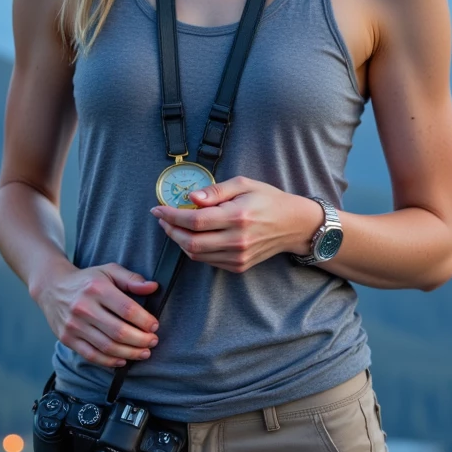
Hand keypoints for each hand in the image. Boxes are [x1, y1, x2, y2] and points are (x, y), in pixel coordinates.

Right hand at [35, 262, 159, 367]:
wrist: (52, 287)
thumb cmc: (86, 280)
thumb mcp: (109, 271)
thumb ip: (131, 279)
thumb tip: (153, 287)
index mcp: (97, 288)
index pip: (127, 309)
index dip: (145, 321)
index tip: (154, 326)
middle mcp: (84, 307)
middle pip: (119, 331)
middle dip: (141, 340)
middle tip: (152, 342)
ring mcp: (74, 325)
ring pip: (107, 346)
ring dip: (130, 353)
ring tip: (143, 352)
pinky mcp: (67, 338)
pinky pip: (91, 355)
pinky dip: (109, 361)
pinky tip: (122, 360)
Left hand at [151, 178, 323, 273]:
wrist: (293, 225)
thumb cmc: (268, 200)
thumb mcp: (244, 184)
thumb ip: (215, 192)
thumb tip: (191, 198)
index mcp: (237, 217)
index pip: (194, 220)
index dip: (171, 216)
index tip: (158, 208)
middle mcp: (236, 240)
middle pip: (190, 242)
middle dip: (170, 230)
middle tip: (162, 219)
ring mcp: (237, 257)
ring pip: (196, 255)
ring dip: (179, 241)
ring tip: (174, 226)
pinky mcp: (238, 266)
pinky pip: (207, 260)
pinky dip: (194, 249)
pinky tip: (193, 236)